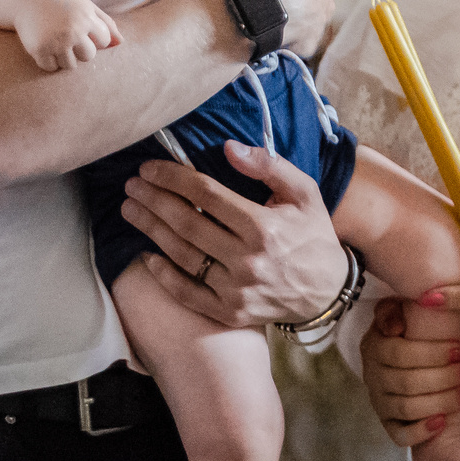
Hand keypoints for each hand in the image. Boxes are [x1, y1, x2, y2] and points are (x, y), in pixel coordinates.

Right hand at [13, 0, 120, 71]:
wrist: (27, 0)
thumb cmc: (62, 4)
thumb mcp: (86, 7)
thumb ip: (107, 23)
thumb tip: (121, 43)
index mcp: (87, 18)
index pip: (104, 41)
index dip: (94, 39)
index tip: (82, 31)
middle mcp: (73, 30)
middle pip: (89, 56)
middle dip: (80, 50)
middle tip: (67, 38)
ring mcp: (56, 41)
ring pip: (70, 66)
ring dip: (64, 58)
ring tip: (56, 43)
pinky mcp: (39, 49)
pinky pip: (51, 68)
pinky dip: (48, 61)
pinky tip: (44, 47)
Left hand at [120, 142, 350, 328]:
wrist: (328, 292)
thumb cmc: (314, 236)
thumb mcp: (305, 193)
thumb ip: (269, 167)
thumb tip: (229, 148)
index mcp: (264, 226)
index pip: (206, 194)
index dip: (173, 177)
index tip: (150, 168)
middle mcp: (247, 259)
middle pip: (186, 222)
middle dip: (153, 200)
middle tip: (131, 186)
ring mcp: (236, 289)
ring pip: (182, 255)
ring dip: (151, 230)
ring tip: (131, 210)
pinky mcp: (230, 312)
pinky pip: (187, 293)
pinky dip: (164, 275)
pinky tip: (147, 255)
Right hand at [359, 299, 459, 448]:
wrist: (417, 362)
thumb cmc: (419, 334)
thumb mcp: (409, 312)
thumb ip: (401, 308)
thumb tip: (401, 321)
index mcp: (375, 345)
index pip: (400, 353)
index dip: (433, 353)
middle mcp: (373, 375)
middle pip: (407, 382)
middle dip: (444, 377)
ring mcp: (380, 402)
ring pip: (407, 407)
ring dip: (441, 400)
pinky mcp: (389, 424)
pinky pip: (399, 435)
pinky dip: (421, 431)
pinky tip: (443, 421)